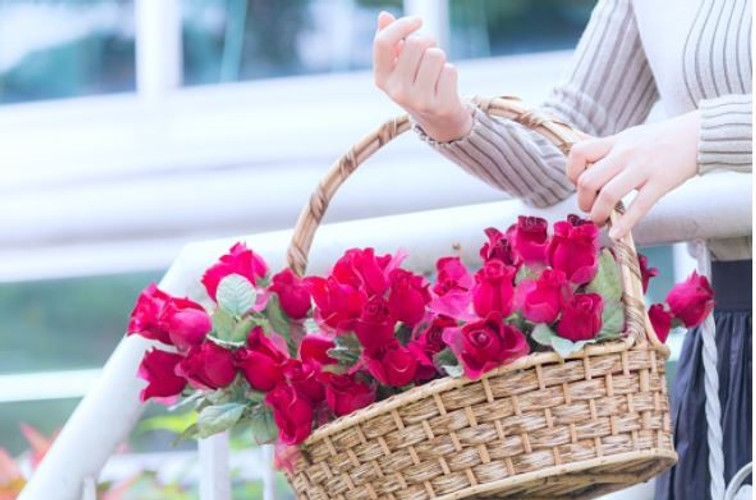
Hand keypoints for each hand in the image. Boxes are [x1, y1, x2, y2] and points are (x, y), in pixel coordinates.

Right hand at [372, 11, 472, 141]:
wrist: (439, 120)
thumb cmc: (418, 84)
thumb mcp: (400, 66)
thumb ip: (392, 42)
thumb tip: (383, 16)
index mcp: (382, 79)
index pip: (383, 43)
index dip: (402, 25)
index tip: (418, 20)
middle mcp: (396, 91)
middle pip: (415, 43)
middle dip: (427, 41)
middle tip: (429, 55)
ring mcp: (418, 100)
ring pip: (435, 54)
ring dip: (440, 57)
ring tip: (436, 71)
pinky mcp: (439, 105)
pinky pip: (450, 70)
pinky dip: (450, 72)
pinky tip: (444, 86)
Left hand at [566, 111, 700, 239]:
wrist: (698, 135)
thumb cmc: (659, 139)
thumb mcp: (627, 136)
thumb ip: (603, 146)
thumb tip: (574, 145)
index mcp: (614, 142)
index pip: (578, 152)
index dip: (571, 172)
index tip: (577, 184)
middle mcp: (625, 154)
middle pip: (588, 180)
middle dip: (582, 200)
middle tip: (589, 208)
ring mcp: (643, 168)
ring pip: (608, 194)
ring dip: (598, 214)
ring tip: (601, 220)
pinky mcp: (661, 182)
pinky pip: (638, 206)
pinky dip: (624, 224)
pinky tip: (616, 234)